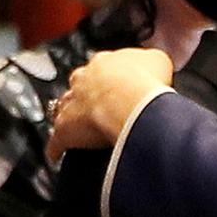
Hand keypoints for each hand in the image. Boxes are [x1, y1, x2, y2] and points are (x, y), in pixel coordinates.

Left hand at [47, 48, 173, 161]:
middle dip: (88, 93)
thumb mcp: (159, 61)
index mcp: (105, 62)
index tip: (123, 84)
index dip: (114, 76)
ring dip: (72, 116)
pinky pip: (57, 140)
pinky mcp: (65, 130)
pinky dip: (57, 148)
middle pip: (81, 84)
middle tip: (104, 104)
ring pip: (65, 108)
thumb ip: (151, 62)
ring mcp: (72, 104)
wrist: (130, 102)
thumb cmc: (145, 82)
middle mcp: (84, 79)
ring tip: (81, 127)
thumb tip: (153, 65)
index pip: (105, 65)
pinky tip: (59, 155)